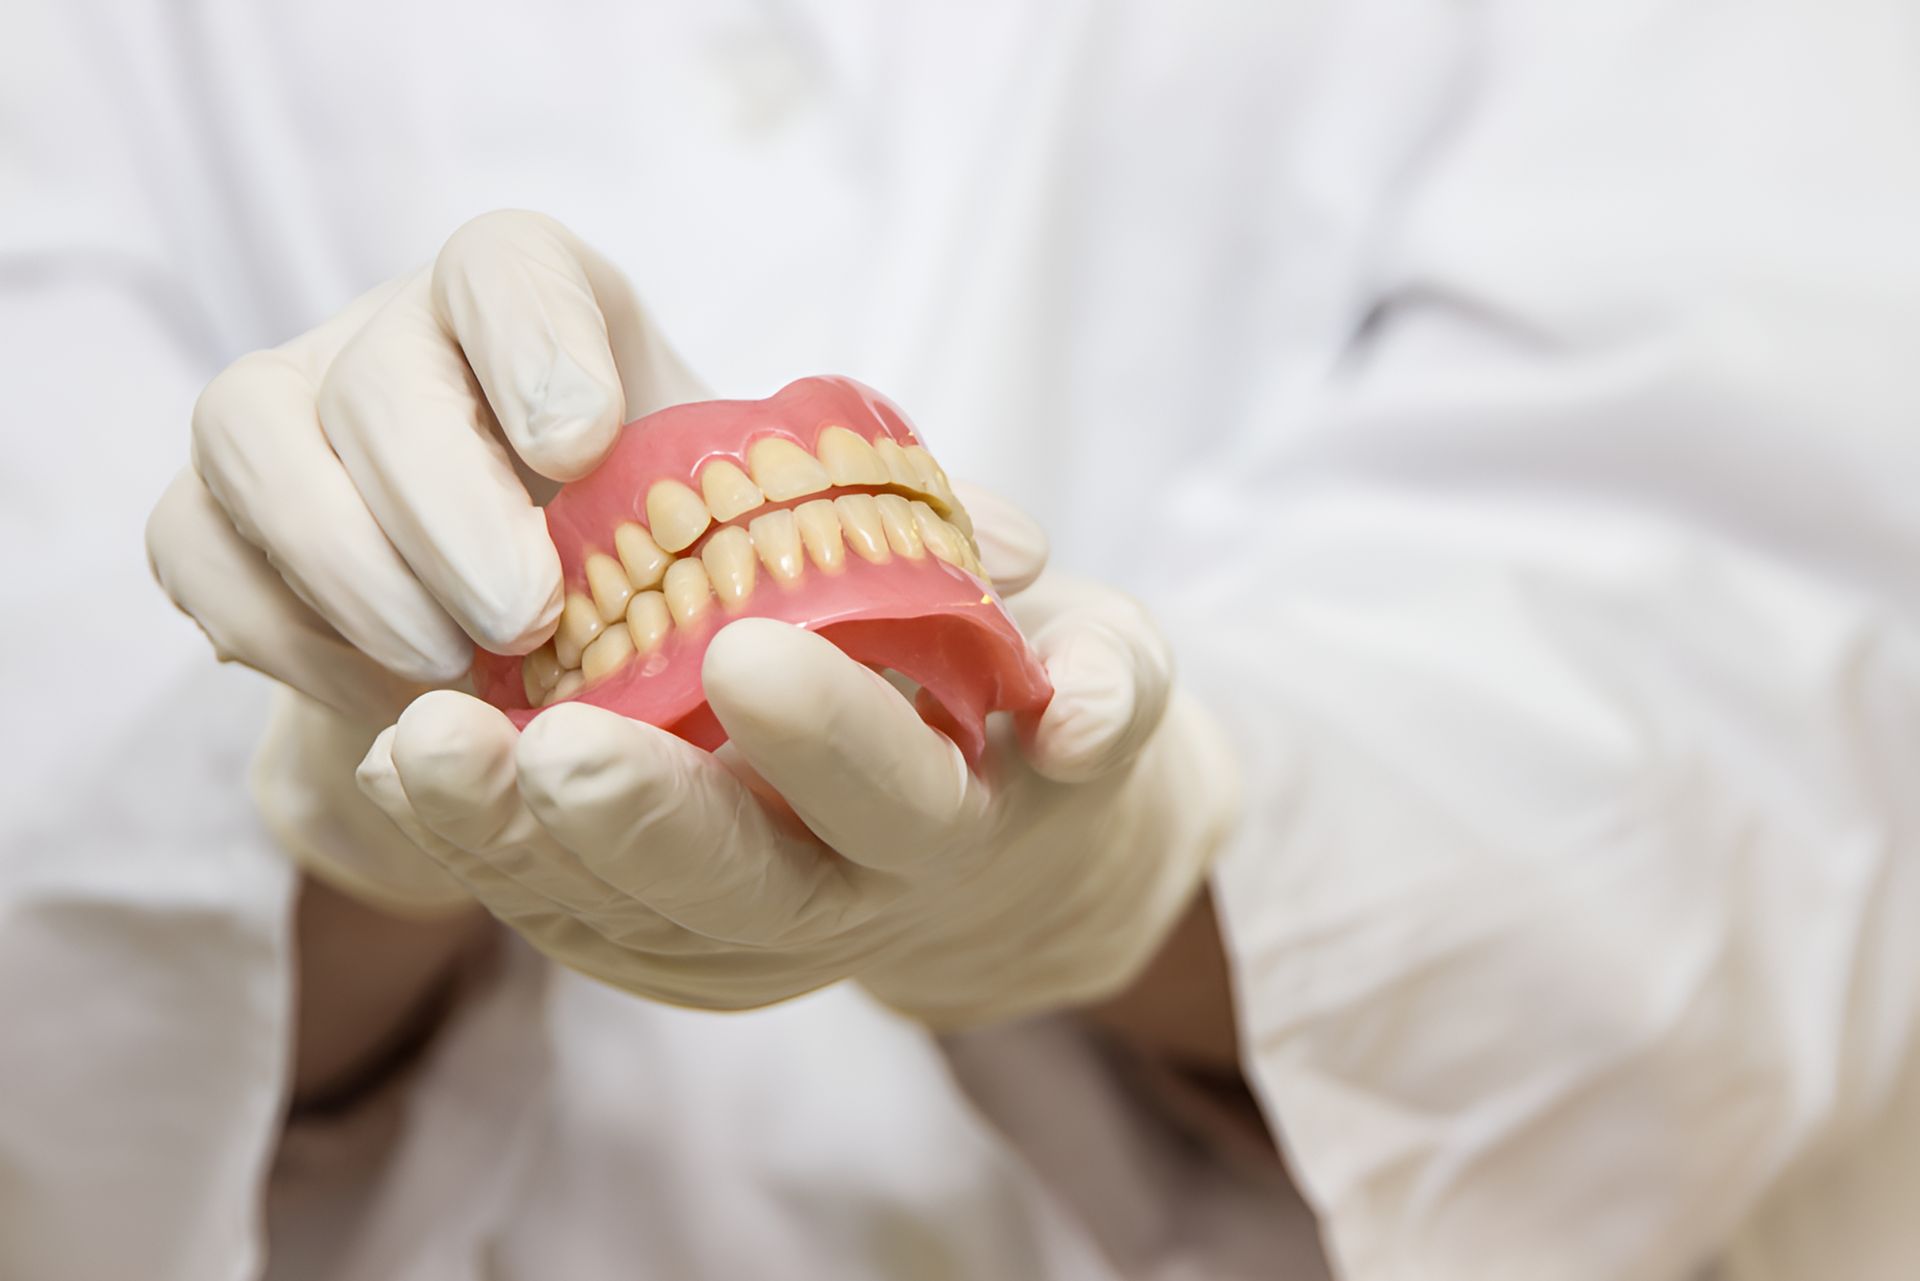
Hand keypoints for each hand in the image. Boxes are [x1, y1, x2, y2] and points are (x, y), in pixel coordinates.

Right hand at [146, 211, 704, 910]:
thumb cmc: (650, 565)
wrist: (531, 642)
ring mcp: (284, 410)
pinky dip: (283, 635)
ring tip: (447, 674)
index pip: (508, 266)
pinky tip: (384, 700)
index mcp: (533, 310)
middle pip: (379, 373)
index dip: (535, 347)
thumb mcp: (725, 524)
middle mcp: (396, 335)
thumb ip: (761, 516)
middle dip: (447, 506)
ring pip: (254, 438)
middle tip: (524, 622)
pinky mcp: (209, 507)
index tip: (582, 450)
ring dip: (350, 569)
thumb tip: (857, 552)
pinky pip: (194, 547)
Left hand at [358, 496, 1241, 1026]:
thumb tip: (1081, 714)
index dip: (830, 740)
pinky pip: (557, 909)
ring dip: (515, 840)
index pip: (893, 801)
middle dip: (644, 820)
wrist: (978, 829)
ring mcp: (734, 939)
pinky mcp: (651, 941)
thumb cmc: (1021, 700)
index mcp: (948, 828)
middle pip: (737, 891)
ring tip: (427, 745)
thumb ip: (1108, 674)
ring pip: (619, 915)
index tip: (749, 646)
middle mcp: (839, 908)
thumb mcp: (1106, 666)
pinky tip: (402, 765)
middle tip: (556, 741)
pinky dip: (475, 848)